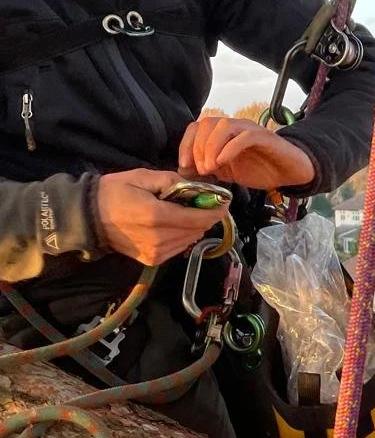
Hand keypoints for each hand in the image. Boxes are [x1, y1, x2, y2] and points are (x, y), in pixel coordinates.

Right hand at [95, 169, 229, 266]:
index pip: (199, 218)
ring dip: (194, 226)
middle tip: (202, 202)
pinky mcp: (153, 260)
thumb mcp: (141, 177)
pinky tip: (173, 225)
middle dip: (205, 216)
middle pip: (198, 230)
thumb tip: (195, 186)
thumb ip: (170, 180)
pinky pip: (179, 248)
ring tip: (185, 212)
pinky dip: (182, 236)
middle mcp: (160, 238)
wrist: (88, 218)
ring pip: (191, 240)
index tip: (224, 201)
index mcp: (157, 216)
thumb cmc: (114, 192)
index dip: (216, 210)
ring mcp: (156, 253)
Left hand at [179, 117, 315, 191]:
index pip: (197, 127)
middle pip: (207, 123)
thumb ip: (209, 168)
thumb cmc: (261, 170)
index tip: (184, 166)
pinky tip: (224, 163)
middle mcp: (235, 127)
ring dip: (211, 147)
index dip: (186, 144)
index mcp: (223, 134)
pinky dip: (230, 148)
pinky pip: (244, 136)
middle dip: (198, 148)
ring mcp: (250, 130)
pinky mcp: (265, 137)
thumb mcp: (228, 172)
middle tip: (201, 170)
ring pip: (223, 125)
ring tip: (211, 168)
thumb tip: (186, 172)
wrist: (291, 172)